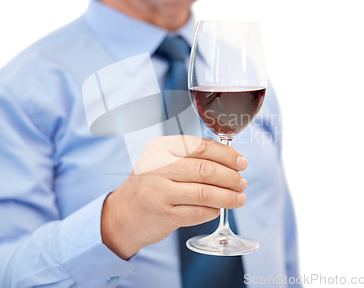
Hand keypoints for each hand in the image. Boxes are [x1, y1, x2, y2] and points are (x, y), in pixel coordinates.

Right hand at [100, 135, 247, 259]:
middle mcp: (157, 168)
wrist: (120, 216)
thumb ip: (190, 156)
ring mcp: (159, 193)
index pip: (200, 147)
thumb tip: (230, 157)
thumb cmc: (149, 186)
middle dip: (231, 177)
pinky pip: (198, 212)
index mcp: (160, 149)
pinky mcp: (164, 216)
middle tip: (242, 183)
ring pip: (205, 193)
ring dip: (228, 196)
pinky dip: (213, 211)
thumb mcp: (161, 162)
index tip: (241, 162)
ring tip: (239, 198)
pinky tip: (218, 209)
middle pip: (205, 170)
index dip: (226, 155)